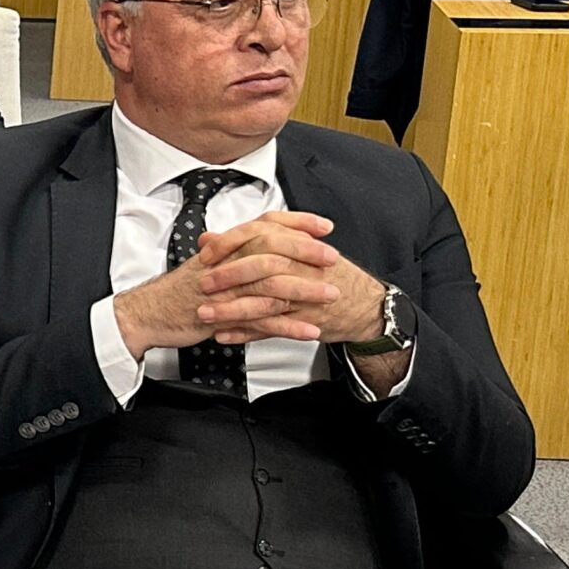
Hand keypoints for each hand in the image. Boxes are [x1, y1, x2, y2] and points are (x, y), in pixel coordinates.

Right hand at [114, 213, 337, 354]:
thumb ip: (232, 251)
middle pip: (272, 249)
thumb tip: (261, 241)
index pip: (265, 225)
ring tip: (331, 295)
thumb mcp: (206, 264)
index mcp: (223, 248)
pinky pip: (261, 321)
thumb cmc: (176, 292)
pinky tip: (308, 331)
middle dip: (307, 253)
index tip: (323, 226)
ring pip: (271, 284)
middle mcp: (225, 263)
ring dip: (306, 290)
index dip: (297, 222)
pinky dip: (289, 327)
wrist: (145, 314)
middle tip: (332, 259)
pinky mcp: (222, 317)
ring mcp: (224, 290)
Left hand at [194, 215, 386, 343]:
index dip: (231, 242)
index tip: (206, 252)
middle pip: (263, 266)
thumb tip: (208, 238)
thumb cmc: (326, 275)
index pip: (262, 234)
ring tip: (205, 314)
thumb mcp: (294, 250)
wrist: (365, 305)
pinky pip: (271, 328)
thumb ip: (249, 243)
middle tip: (203, 284)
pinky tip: (223, 335)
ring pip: (265, 300)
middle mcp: (304, 268)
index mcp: (299, 245)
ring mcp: (306, 297)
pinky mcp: (305, 322)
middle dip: (229, 275)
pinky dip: (245, 333)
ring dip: (231, 309)